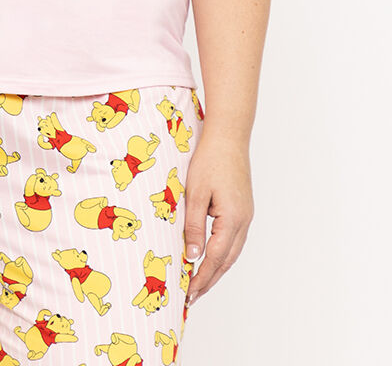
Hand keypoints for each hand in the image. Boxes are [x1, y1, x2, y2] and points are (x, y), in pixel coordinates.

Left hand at [183, 131, 253, 305]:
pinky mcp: (243, 209)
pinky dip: (222, 254)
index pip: (215, 258)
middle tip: (192, 298)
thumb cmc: (209, 160)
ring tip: (199, 284)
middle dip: (209, 281)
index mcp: (232, 219)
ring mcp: (246, 215)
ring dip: (216, 269)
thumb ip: (193, 226)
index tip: (188, 294)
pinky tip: (211, 257)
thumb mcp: (195, 193)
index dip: (201, 278)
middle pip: (227, 261)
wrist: (229, 136)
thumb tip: (192, 257)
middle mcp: (243, 221)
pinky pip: (233, 240)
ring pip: (232, 252)